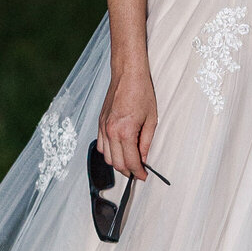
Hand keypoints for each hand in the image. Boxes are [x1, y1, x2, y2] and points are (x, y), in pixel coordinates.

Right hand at [98, 64, 157, 181]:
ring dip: (117, 163)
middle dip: (128, 171)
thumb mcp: (151, 120)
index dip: (138, 173)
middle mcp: (111, 131)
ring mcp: (103, 127)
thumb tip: (143, 158)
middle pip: (116, 163)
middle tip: (138, 172)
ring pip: (106, 157)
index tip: (143, 176)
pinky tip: (118, 150)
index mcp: (125, 131)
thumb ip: (146, 143)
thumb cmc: (141, 92)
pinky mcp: (100, 122)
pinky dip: (108, 152)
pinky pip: (100, 145)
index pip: (130, 162)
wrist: (128, 74)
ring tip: (129, 162)